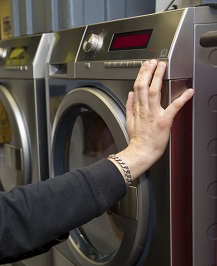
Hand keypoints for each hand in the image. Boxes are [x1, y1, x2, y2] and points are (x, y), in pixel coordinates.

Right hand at [113, 60, 193, 181]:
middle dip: (149, 72)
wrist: (141, 152)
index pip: (138, 87)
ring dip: (158, 78)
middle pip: (145, 87)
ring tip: (162, 67)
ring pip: (154, 92)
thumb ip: (129, 106)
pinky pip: (173, 108)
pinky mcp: (164, 121)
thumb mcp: (128, 121)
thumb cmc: (137, 140)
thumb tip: (130, 94)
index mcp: (138, 109)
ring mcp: (154, 114)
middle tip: (154, 62)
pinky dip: (182, 99)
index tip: (145, 66)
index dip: (141, 75)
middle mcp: (145, 109)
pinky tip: (188, 91)